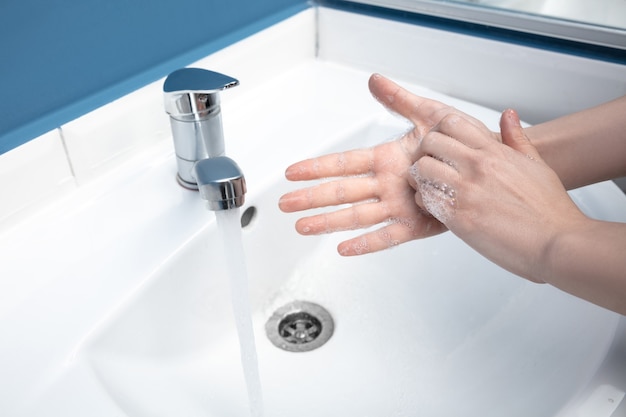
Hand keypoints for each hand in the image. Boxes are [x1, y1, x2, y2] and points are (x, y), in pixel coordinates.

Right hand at [279, 74, 486, 255]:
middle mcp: (386, 185)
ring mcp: (398, 206)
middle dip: (311, 198)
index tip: (292, 171)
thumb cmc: (462, 142)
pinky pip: (387, 236)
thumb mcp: (430, 115)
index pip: (344, 163)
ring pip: (356, 215)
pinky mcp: (415, 225)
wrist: (489, 167)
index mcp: (386, 160)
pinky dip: (366, 243)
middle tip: (285, 204)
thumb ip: (399, 100)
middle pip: (341, 192)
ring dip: (328, 221)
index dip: (317, 167)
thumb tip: (374, 80)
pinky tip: (344, 249)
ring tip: (303, 227)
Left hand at [410, 108, 587, 281]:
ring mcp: (466, 190)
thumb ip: (517, 138)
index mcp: (494, 151)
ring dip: (422, 178)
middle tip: (433, 168)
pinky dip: (424, 202)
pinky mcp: (458, 217)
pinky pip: (425, 199)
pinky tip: (437, 208)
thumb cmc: (549, 209)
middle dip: (426, 153)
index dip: (441, 133)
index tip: (444, 148)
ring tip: (433, 189)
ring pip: (422, 169)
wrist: (556, 243)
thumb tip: (508, 115)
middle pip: (430, 142)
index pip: (451, 123)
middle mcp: (477, 166)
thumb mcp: (537, 164)